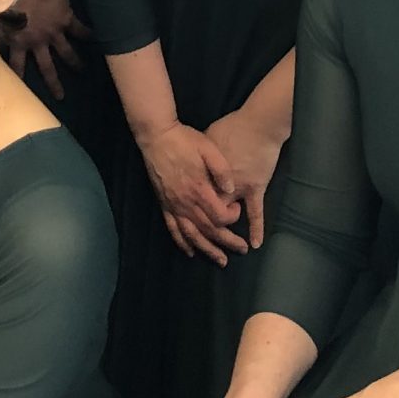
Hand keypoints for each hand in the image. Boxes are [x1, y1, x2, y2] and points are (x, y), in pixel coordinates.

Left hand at [2, 0, 86, 99]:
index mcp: (20, 41)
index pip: (18, 64)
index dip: (19, 76)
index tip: (22, 89)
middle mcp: (39, 41)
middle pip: (47, 67)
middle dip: (53, 83)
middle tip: (60, 96)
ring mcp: (54, 32)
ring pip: (67, 52)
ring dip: (75, 62)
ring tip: (82, 70)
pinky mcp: (67, 19)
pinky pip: (80, 29)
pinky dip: (88, 33)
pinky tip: (96, 37)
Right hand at [134, 120, 246, 264]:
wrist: (157, 136)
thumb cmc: (185, 140)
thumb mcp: (208, 148)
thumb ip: (221, 169)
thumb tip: (232, 189)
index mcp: (199, 189)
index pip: (220, 215)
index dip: (233, 217)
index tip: (239, 208)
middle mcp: (186, 202)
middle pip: (209, 230)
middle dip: (227, 242)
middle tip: (242, 250)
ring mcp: (174, 205)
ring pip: (192, 235)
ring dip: (207, 249)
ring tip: (220, 260)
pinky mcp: (164, 204)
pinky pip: (173, 229)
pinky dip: (182, 243)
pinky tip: (190, 252)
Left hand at [205, 108, 285, 240]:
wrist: (257, 124)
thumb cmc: (229, 128)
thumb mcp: (205, 141)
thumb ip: (198, 159)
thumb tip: (191, 167)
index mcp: (203, 177)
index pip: (194, 202)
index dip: (193, 213)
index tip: (195, 221)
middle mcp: (218, 187)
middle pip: (207, 216)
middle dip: (208, 234)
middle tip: (212, 249)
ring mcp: (237, 189)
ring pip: (227, 219)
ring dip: (227, 238)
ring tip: (230, 253)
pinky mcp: (255, 188)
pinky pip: (256, 212)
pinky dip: (257, 228)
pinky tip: (257, 243)